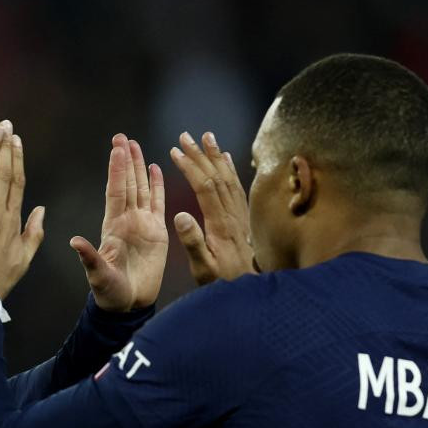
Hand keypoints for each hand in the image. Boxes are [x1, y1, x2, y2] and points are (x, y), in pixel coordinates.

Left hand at [70, 134, 167, 311]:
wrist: (128, 305)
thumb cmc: (109, 292)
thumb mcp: (98, 275)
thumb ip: (90, 258)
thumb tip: (74, 242)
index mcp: (112, 226)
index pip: (116, 191)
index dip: (116, 169)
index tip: (115, 148)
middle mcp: (126, 220)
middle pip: (127, 184)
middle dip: (125, 160)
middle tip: (122, 136)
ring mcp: (142, 224)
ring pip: (141, 189)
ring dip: (139, 167)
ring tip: (135, 145)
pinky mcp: (158, 233)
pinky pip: (158, 203)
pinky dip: (157, 186)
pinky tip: (156, 168)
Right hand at [170, 131, 255, 284]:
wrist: (251, 291)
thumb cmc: (222, 282)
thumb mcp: (203, 268)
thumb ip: (192, 242)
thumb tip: (179, 215)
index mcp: (220, 224)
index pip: (204, 186)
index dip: (190, 166)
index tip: (175, 151)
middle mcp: (233, 215)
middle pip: (217, 176)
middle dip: (201, 154)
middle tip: (186, 136)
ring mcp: (241, 215)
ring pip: (229, 178)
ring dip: (217, 156)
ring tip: (207, 137)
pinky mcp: (244, 218)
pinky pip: (238, 188)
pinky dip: (231, 169)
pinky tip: (227, 159)